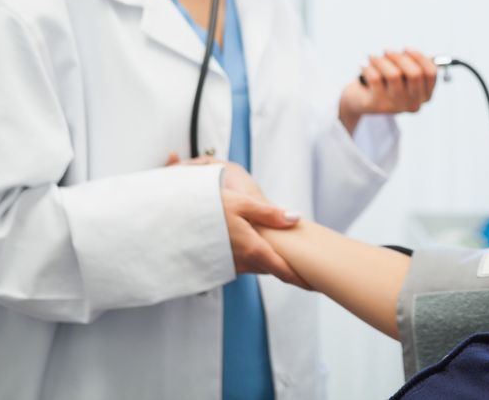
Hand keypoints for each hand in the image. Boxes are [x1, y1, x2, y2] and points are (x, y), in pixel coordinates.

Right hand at [165, 154, 310, 287]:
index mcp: (252, 248)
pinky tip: (256, 248)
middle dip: (289, 270)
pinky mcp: (218, 263)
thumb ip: (269, 214)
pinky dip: (254, 260)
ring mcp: (229, 264)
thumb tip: (296, 218)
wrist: (172, 219)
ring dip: (270, 263)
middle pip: (272, 268)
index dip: (301, 277)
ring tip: (289, 260)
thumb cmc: (207, 207)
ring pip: (258, 266)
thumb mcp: (241, 204)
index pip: (282, 269)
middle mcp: (242, 262)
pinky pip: (243, 264)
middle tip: (309, 273)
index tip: (316, 284)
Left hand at [339, 49, 437, 134]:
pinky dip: (368, 68)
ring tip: (373, 57)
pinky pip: (375, 78)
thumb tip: (409, 52)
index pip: (431, 73)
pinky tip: (364, 67)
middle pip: (415, 74)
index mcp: (424, 95)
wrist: (361, 101)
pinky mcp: (377, 105)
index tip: (406, 48)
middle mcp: (413, 103)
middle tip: (387, 51)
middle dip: (400, 57)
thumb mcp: (404, 75)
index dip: (419, 57)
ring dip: (382, 60)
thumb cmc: (385, 83)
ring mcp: (395, 106)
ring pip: (394, 75)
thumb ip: (412, 63)